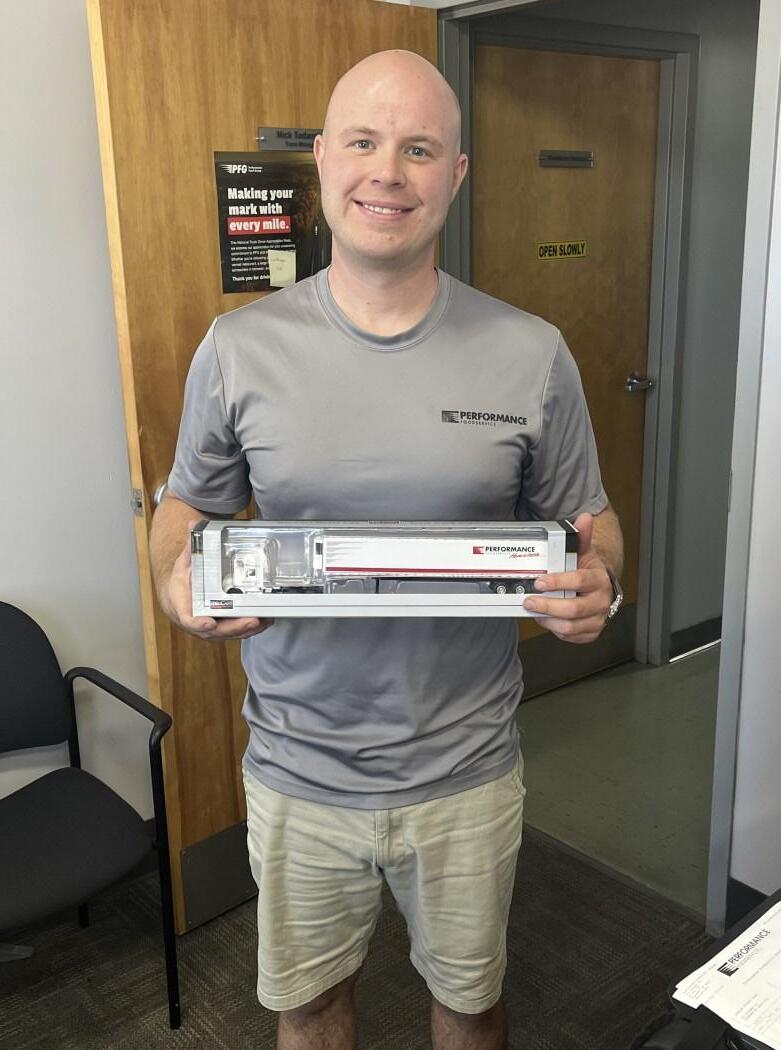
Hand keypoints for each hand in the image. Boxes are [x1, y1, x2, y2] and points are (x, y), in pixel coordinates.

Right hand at [161, 523, 272, 641]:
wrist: (178, 597)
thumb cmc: (181, 581)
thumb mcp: (184, 562)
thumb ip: (191, 546)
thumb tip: (192, 525)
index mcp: (182, 605)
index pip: (188, 618)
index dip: (198, 623)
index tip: (209, 622)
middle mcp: (196, 620)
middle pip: (215, 630)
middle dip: (234, 627)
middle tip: (252, 620)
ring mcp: (210, 627)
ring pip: (228, 633)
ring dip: (246, 630)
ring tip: (263, 622)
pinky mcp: (221, 628)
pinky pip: (235, 632)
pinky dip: (250, 629)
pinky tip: (264, 622)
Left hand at [521, 512, 613, 643]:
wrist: (599, 587)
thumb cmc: (586, 570)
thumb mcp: (583, 552)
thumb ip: (582, 536)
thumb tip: (585, 517)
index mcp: (599, 579)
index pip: (579, 581)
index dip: (558, 582)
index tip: (539, 581)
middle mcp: (601, 601)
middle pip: (573, 609)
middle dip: (547, 605)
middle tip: (529, 600)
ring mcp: (597, 619)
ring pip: (570, 626)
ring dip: (548, 619)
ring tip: (534, 610)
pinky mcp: (590, 632)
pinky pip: (570, 636)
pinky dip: (554, 629)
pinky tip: (545, 619)